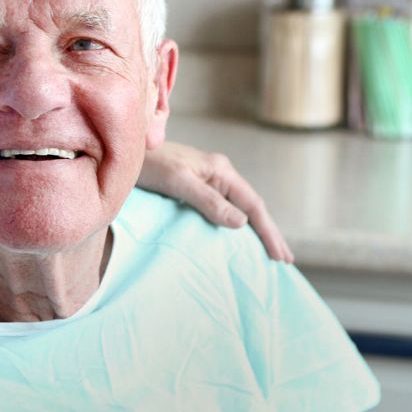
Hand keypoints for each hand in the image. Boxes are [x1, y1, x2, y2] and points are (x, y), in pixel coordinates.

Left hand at [138, 142, 293, 262]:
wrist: (126, 151)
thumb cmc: (148, 165)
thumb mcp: (179, 182)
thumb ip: (209, 201)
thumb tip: (242, 223)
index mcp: (221, 171)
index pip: (253, 205)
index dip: (268, 231)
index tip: (280, 256)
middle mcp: (219, 174)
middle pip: (251, 207)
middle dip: (268, 233)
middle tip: (284, 261)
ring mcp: (208, 180)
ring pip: (239, 208)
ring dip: (254, 230)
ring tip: (267, 253)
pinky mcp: (195, 187)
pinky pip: (223, 208)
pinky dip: (234, 224)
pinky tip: (236, 237)